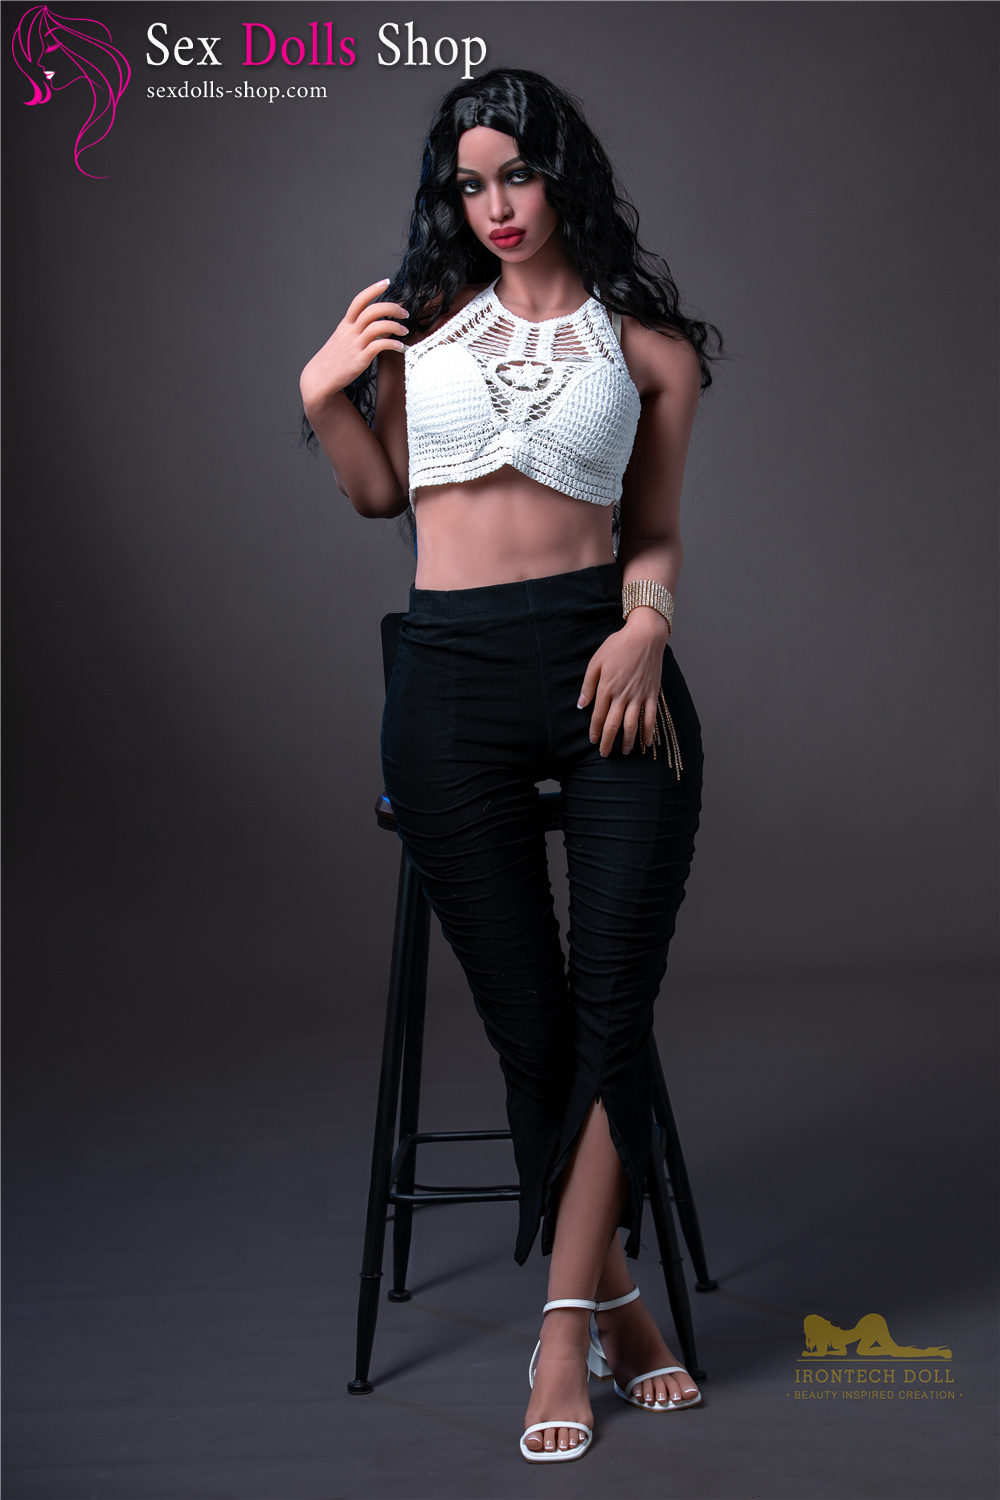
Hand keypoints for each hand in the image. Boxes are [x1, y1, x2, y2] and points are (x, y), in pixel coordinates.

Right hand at [300, 278, 408, 415]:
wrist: (320, 378)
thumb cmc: (335, 360)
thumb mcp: (344, 340)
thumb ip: (361, 332)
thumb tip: (383, 328)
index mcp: (346, 324)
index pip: (359, 300)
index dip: (373, 289)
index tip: (386, 282)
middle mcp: (350, 331)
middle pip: (372, 310)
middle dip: (391, 308)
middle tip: (404, 312)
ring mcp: (355, 345)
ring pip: (378, 327)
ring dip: (395, 326)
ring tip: (405, 331)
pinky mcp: (360, 359)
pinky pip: (379, 346)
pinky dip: (393, 344)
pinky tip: (401, 347)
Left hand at [577, 610, 670, 756]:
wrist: (644, 636)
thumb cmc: (618, 645)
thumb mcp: (596, 661)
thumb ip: (588, 685)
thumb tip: (580, 705)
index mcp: (606, 687)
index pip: (598, 716)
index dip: (595, 731)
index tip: (593, 740)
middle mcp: (622, 695)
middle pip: (613, 724)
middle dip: (608, 741)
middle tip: (605, 753)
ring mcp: (639, 695)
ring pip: (632, 724)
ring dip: (628, 741)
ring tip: (625, 751)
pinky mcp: (652, 694)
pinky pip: (651, 717)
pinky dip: (648, 731)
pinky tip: (646, 742)